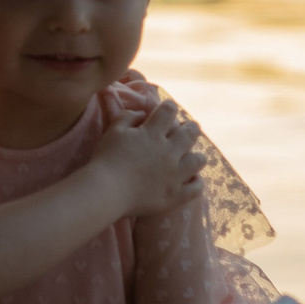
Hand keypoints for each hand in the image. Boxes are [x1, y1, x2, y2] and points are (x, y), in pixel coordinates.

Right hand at [90, 97, 203, 217]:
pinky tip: (192, 179)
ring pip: (198, 160)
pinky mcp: (175, 195)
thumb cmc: (106, 159)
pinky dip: (196, 182)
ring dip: (197, 156)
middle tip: (190, 128)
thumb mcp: (113, 131)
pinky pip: (196, 188)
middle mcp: (169, 152)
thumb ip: (128, 117)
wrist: (106, 191)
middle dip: (191, 128)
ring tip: (194, 156)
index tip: (168, 108)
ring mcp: (175, 175)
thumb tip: (143, 114)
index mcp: (153, 134)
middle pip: (190, 134)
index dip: (169, 107)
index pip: (168, 112)